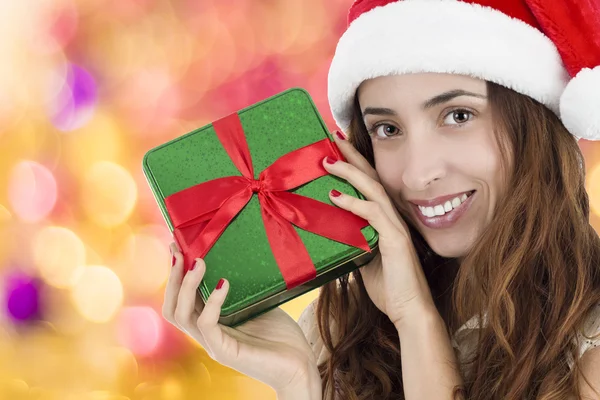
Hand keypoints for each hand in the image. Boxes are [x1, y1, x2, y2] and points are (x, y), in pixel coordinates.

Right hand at [163, 243, 321, 397]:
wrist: (300, 367)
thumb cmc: (281, 336)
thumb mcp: (258, 303)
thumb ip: (243, 287)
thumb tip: (237, 253)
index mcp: (211, 323)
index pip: (182, 299)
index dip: (176, 274)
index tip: (178, 246)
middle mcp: (207, 334)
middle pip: (173, 307)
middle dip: (173, 277)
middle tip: (179, 250)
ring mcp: (214, 344)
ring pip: (182, 315)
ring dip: (187, 285)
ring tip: (199, 262)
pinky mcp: (225, 351)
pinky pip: (207, 324)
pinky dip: (212, 302)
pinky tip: (223, 283)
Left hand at [322, 131, 435, 327]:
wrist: (409, 311)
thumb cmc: (389, 287)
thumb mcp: (364, 259)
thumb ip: (353, 242)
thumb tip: (334, 233)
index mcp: (386, 221)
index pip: (369, 185)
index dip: (354, 165)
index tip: (336, 148)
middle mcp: (392, 218)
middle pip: (371, 178)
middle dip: (352, 155)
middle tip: (333, 136)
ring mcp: (395, 227)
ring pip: (373, 190)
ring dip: (350, 173)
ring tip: (328, 161)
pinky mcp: (395, 240)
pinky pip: (373, 214)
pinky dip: (354, 202)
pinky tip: (335, 196)